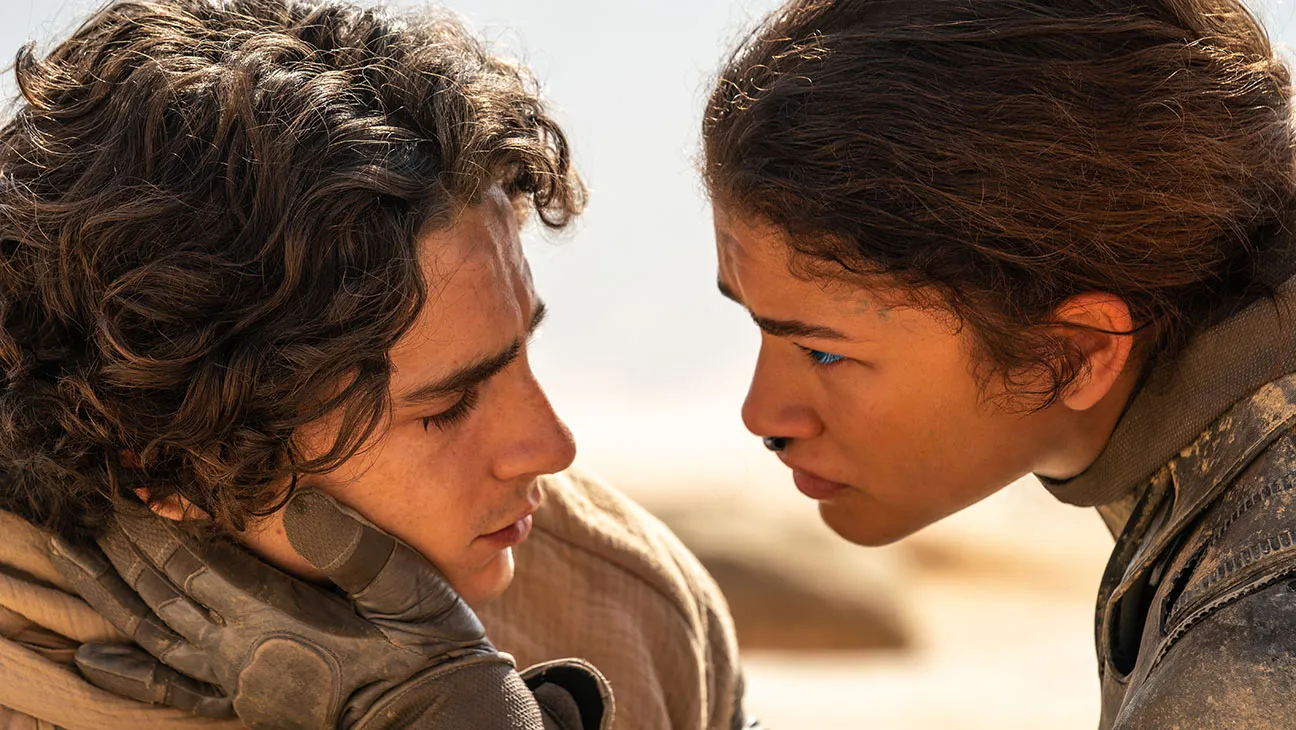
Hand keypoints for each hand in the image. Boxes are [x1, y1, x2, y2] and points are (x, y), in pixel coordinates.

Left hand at [50, 490, 609, 728]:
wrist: (435, 711)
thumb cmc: (426, 645)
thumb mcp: (406, 586)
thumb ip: (354, 549)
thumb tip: (304, 502)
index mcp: (278, 617)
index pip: (197, 561)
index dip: (154, 524)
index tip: (122, 486)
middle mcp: (244, 651)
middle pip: (163, 593)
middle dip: (118, 550)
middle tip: (78, 510)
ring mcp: (240, 680)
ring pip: (155, 633)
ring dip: (110, 595)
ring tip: (72, 559)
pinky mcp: (247, 701)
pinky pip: (173, 687)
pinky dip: (130, 671)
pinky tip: (95, 659)